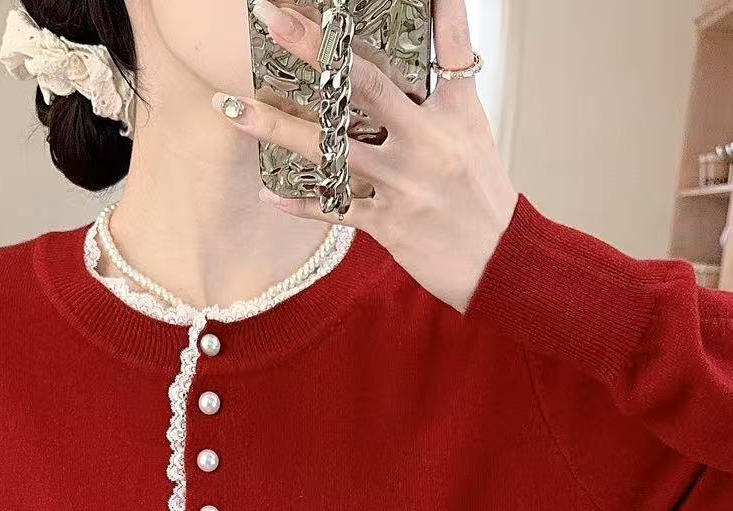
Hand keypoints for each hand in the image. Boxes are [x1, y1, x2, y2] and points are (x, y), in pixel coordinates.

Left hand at [214, 0, 517, 312]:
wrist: (500, 263)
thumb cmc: (482, 192)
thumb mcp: (474, 125)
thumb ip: (451, 72)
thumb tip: (441, 10)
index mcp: (452, 112)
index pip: (438, 46)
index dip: (415, 12)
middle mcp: (426, 142)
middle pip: (363, 85)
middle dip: (314, 49)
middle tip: (271, 17)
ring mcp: (404, 184)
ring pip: (332, 148)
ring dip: (277, 127)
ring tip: (232, 107)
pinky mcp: (390, 224)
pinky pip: (336, 210)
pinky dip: (302, 203)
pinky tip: (268, 194)